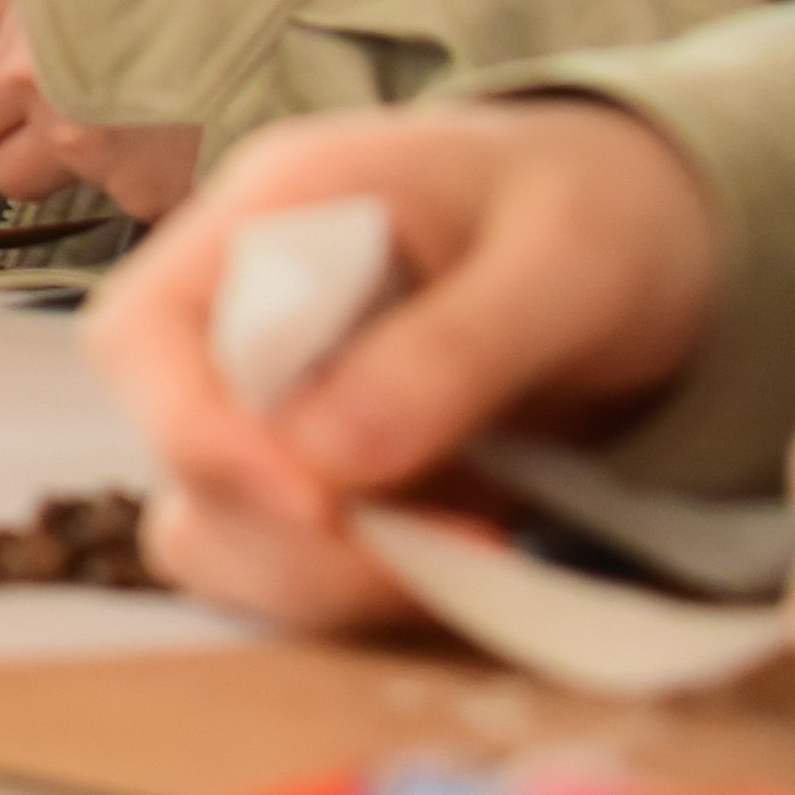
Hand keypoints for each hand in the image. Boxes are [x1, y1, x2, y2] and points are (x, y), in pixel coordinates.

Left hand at [0, 0, 199, 216]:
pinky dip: (144, 183)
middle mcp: (39, 66)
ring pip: (19, 174)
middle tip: (54, 83)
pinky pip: (118, 201)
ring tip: (121, 123)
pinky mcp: (144, 198)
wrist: (353, 18)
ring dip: (55, 155)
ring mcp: (85, 142)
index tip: (13, 17)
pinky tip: (190, 144)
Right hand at [82, 101, 719, 628]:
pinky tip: (476, 550)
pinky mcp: (320, 476)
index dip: (199, 433)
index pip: (144, 334)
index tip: (321, 508)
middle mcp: (240, 311)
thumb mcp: (566, 253)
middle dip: (300, 535)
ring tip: (485, 545)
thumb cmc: (601, 206)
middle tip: (467, 542)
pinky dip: (373, 588)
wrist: (649, 232)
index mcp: (271, 213)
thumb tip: (328, 463)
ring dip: (336, 578)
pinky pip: (293, 566)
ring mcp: (273, 401)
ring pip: (220, 534)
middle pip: (177, 455)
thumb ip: (453, 346)